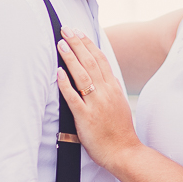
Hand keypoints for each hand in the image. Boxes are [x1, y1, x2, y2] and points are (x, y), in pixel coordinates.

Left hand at [55, 29, 140, 170]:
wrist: (124, 151)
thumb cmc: (119, 130)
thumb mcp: (119, 103)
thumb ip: (109, 88)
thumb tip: (100, 74)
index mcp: (114, 87)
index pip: (100, 59)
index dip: (88, 44)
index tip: (78, 32)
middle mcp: (106, 92)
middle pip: (90, 62)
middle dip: (77, 44)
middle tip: (66, 30)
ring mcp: (96, 104)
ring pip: (82, 76)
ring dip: (70, 58)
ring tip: (60, 45)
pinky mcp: (86, 117)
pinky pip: (74, 97)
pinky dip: (66, 83)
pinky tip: (58, 72)